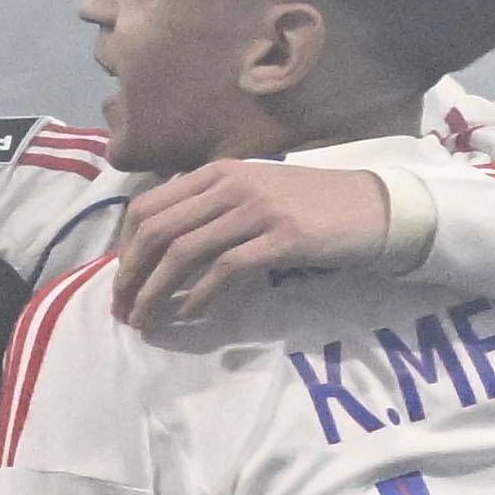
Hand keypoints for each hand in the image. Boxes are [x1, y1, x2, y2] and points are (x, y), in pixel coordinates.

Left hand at [108, 156, 415, 332]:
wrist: (374, 208)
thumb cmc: (309, 206)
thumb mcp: (252, 194)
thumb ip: (208, 208)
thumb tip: (158, 245)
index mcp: (217, 173)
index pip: (148, 207)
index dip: (124, 249)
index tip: (121, 283)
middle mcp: (232, 185)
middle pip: (157, 231)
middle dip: (130, 276)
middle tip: (122, 310)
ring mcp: (258, 209)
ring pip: (183, 252)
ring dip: (156, 292)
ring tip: (146, 321)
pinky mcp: (283, 237)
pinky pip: (225, 268)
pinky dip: (200, 295)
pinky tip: (190, 314)